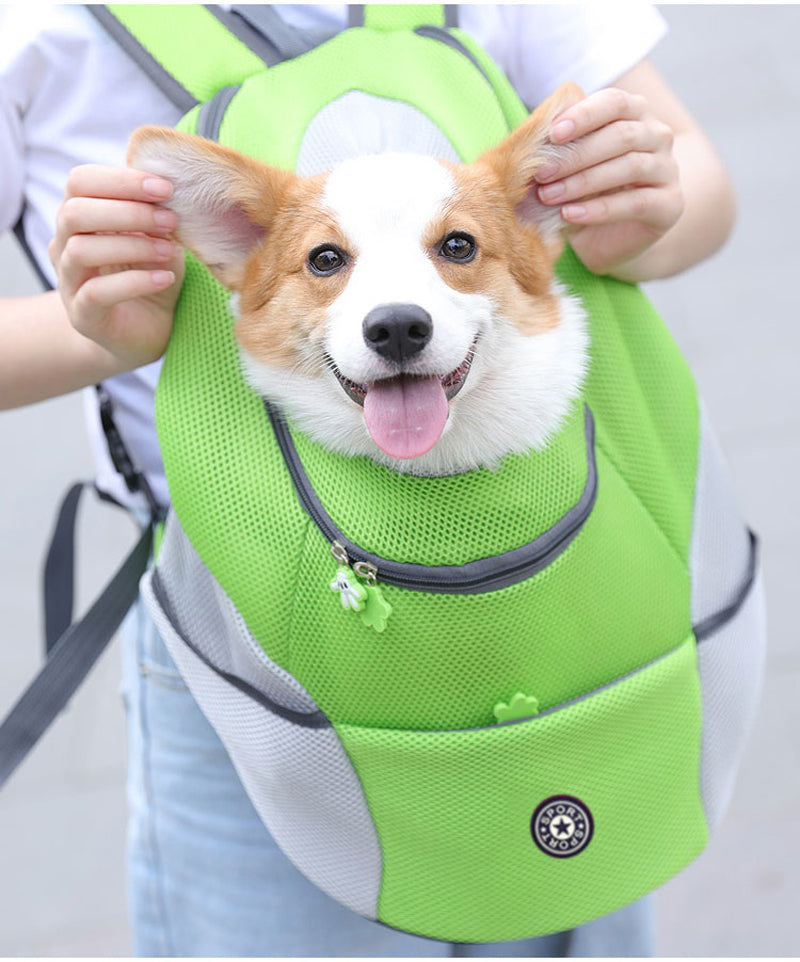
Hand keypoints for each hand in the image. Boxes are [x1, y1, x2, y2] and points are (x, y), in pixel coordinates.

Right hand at [49, 165, 184, 371]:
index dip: (119, 179)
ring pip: (81, 250)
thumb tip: (171, 191)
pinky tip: (165, 279)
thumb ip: (156, 218)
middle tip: (170, 219)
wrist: (142, 335)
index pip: (80, 182)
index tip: (164, 187)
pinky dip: (135, 282)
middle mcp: (64, 246)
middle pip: (74, 212)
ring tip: (170, 251)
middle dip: (127, 210)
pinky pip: (97, 293)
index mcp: (80, 220)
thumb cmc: (149, 279)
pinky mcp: (82, 316)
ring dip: (132, 245)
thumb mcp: (159, 241)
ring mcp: (69, 282)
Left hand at [536, 87, 683, 276]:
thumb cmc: (586, 191)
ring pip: (630, 166)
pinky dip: (599, 209)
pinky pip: (635, 202)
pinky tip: (569, 215)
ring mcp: (668, 170)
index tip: (552, 134)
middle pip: (622, 135)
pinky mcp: (670, 205)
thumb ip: (561, 148)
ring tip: (549, 196)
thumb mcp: (571, 165)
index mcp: (635, 114)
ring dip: (584, 181)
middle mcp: (658, 136)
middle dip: (577, 154)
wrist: (610, 236)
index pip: (615, 102)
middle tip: (541, 173)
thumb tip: (528, 140)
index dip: (584, 115)